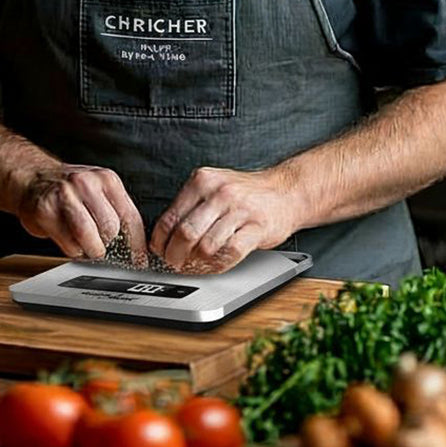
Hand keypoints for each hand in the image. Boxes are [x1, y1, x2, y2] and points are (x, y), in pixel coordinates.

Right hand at [16, 164, 147, 264]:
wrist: (32, 178)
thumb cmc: (68, 189)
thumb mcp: (97, 190)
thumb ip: (115, 210)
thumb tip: (134, 245)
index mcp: (106, 179)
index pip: (130, 216)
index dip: (137, 243)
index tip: (139, 260)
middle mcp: (86, 183)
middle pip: (110, 228)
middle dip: (106, 243)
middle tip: (97, 242)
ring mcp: (65, 195)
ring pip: (90, 237)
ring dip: (90, 249)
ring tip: (84, 244)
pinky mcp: (46, 211)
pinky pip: (69, 244)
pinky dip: (72, 250)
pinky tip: (67, 238)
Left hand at [150, 166, 297, 273]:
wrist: (286, 191)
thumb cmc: (246, 193)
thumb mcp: (213, 187)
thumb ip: (190, 205)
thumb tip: (163, 235)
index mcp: (202, 180)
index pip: (170, 216)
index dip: (160, 241)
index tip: (159, 251)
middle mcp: (219, 192)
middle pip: (185, 233)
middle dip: (175, 255)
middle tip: (174, 263)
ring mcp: (239, 210)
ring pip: (205, 246)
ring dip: (196, 263)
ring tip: (193, 266)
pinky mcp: (257, 228)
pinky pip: (230, 253)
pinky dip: (217, 265)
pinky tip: (213, 265)